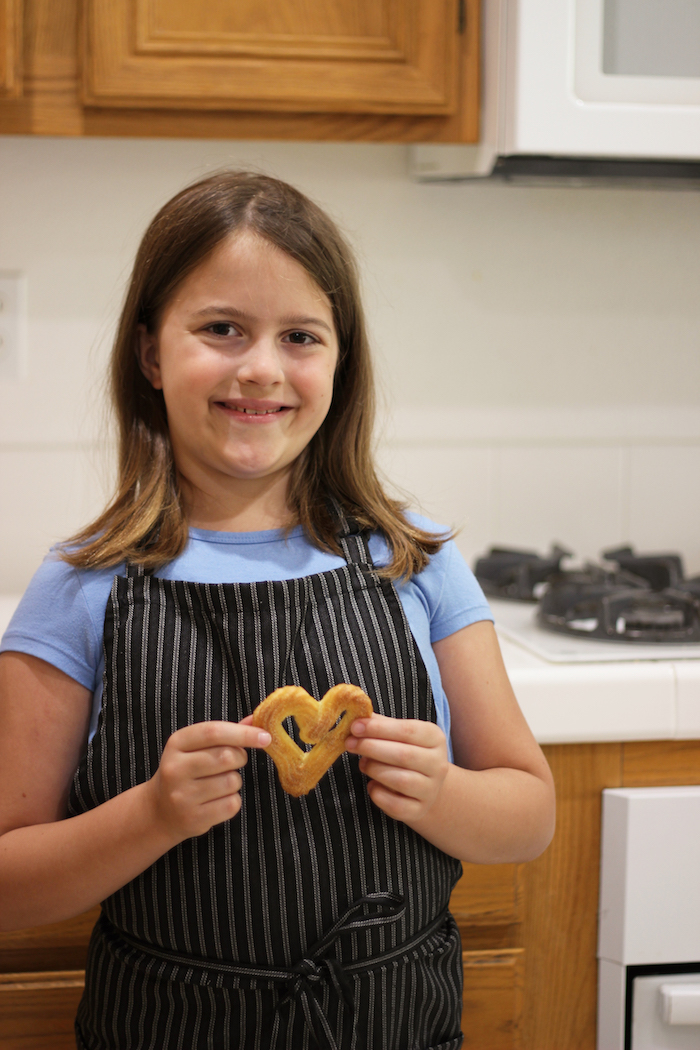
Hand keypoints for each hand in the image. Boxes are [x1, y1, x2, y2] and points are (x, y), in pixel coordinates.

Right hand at [148, 721, 270, 841]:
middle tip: (234, 761)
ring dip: (234, 781)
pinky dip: (232, 801)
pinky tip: (216, 800)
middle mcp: (175, 768)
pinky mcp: (193, 818)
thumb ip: (226, 732)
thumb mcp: (197, 746)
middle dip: (240, 758)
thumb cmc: (186, 770)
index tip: (265, 737)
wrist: (160, 810)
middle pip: (226, 757)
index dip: (243, 733)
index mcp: (177, 743)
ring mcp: (182, 795)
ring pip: (231, 782)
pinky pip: (231, 804)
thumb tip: (256, 720)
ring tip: (219, 783)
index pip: (214, 732)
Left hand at [345, 714, 449, 825]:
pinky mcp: (419, 810)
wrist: (425, 784)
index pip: (407, 730)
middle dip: (371, 748)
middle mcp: (438, 764)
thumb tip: (357, 715)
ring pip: (400, 780)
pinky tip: (372, 785)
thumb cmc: (406, 752)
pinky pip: (396, 805)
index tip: (355, 727)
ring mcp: (430, 790)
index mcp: (435, 738)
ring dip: (374, 770)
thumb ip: (380, 724)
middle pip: (403, 755)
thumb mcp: (399, 734)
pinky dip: (378, 794)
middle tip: (350, 744)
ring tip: (362, 764)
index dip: (378, 729)